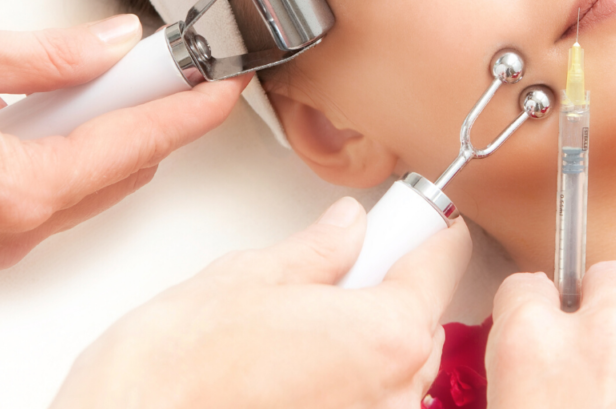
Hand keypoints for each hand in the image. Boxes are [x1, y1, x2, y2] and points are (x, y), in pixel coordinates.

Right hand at [52, 198, 472, 408]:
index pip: (442, 263)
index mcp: (385, 333)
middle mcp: (395, 393)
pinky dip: (340, 391)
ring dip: (360, 350)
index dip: (421, 234)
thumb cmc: (173, 374)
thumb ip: (316, 250)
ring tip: (291, 341)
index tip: (410, 224)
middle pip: (418, 323)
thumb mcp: (245, 279)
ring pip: (393, 373)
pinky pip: (363, 408)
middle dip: (382, 295)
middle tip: (329, 281)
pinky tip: (286, 381)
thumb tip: (348, 227)